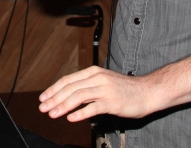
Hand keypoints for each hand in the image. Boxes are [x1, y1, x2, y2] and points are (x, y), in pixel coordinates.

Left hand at [38, 66, 154, 121]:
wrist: (146, 92)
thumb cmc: (125, 89)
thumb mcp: (104, 82)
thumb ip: (88, 87)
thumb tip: (68, 96)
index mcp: (94, 72)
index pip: (68, 79)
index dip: (54, 89)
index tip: (43, 98)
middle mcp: (98, 78)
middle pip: (71, 87)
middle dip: (54, 98)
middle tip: (43, 108)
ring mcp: (105, 89)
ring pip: (78, 96)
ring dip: (63, 105)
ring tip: (53, 114)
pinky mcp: (112, 101)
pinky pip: (93, 107)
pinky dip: (80, 113)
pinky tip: (71, 118)